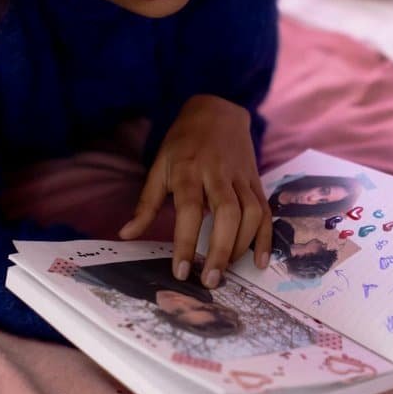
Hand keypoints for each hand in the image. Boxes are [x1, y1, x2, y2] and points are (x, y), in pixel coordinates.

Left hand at [119, 94, 270, 287]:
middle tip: (211, 281)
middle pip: (227, 214)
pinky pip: (265, 210)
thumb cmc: (183, 143)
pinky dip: (265, 237)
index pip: (188, 209)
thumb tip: (126, 235)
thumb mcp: (159, 166)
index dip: (186, 242)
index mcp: (189, 170)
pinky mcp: (256, 181)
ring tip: (228, 271)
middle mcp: (218, 174)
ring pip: (250, 213)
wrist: (217, 112)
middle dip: (221, 250)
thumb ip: (146, 204)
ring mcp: (241, 177)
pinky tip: (259, 261)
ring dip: (242, 245)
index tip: (182, 272)